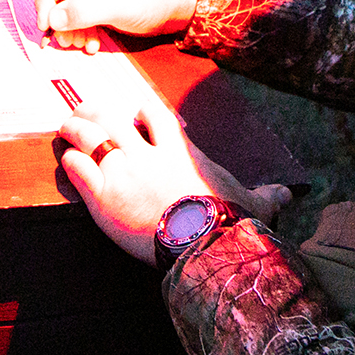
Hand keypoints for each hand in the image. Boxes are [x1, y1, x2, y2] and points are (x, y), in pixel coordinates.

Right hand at [34, 0, 199, 52]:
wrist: (183, 7)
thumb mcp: (119, 4)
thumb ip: (84, 11)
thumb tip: (53, 19)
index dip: (47, 1)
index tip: (44, 25)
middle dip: (60, 18)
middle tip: (62, 40)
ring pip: (68, 5)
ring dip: (71, 27)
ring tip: (78, 44)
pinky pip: (80, 13)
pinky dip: (82, 29)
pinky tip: (90, 43)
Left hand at [58, 98, 291, 264]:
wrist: (202, 243)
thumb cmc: (228, 220)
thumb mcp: (252, 202)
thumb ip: (266, 195)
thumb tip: (288, 195)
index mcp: (178, 150)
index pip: (154, 114)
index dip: (140, 110)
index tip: (133, 114)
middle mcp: (146, 153)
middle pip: (112, 117)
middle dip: (95, 111)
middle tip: (83, 111)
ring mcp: (122, 171)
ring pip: (89, 135)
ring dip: (74, 128)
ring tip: (65, 127)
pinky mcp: (102, 195)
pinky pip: (78, 168)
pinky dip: (70, 160)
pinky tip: (66, 159)